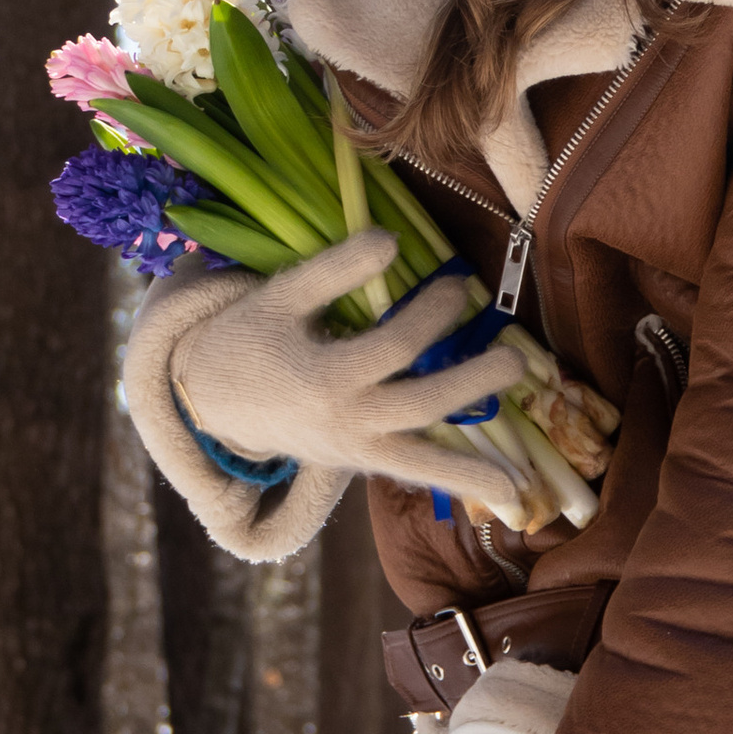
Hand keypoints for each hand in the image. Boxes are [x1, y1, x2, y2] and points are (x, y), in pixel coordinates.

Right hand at [169, 234, 533, 510]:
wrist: (211, 400)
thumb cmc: (249, 338)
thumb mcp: (279, 297)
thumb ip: (333, 270)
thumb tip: (392, 240)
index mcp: (324, 376)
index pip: (395, 345)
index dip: (432, 312)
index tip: (460, 282)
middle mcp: (344, 421)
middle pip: (420, 404)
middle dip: (471, 382)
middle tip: (518, 357)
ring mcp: (353, 449)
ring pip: (420, 462)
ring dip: (472, 469)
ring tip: (521, 481)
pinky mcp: (359, 462)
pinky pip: (411, 474)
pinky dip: (452, 483)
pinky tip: (498, 493)